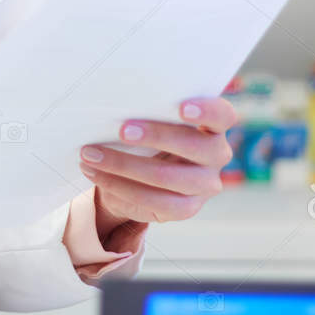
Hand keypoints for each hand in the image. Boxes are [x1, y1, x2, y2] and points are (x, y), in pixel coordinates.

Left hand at [78, 97, 237, 231]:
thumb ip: (146, 112)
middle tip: (121, 130)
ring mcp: (205, 184)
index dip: (207, 111)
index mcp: (213, 126)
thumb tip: (110, 105)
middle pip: (195, 146)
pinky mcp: (187, 208)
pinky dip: (120, 186)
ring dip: (124, 165)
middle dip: (156, 136)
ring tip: (91, 155)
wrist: (139, 177)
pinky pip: (155, 201)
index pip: (222, 115)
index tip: (181, 107)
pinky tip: (97, 174)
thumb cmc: (147, 137)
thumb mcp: (150, 121)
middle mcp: (216, 155)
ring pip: (169, 177)